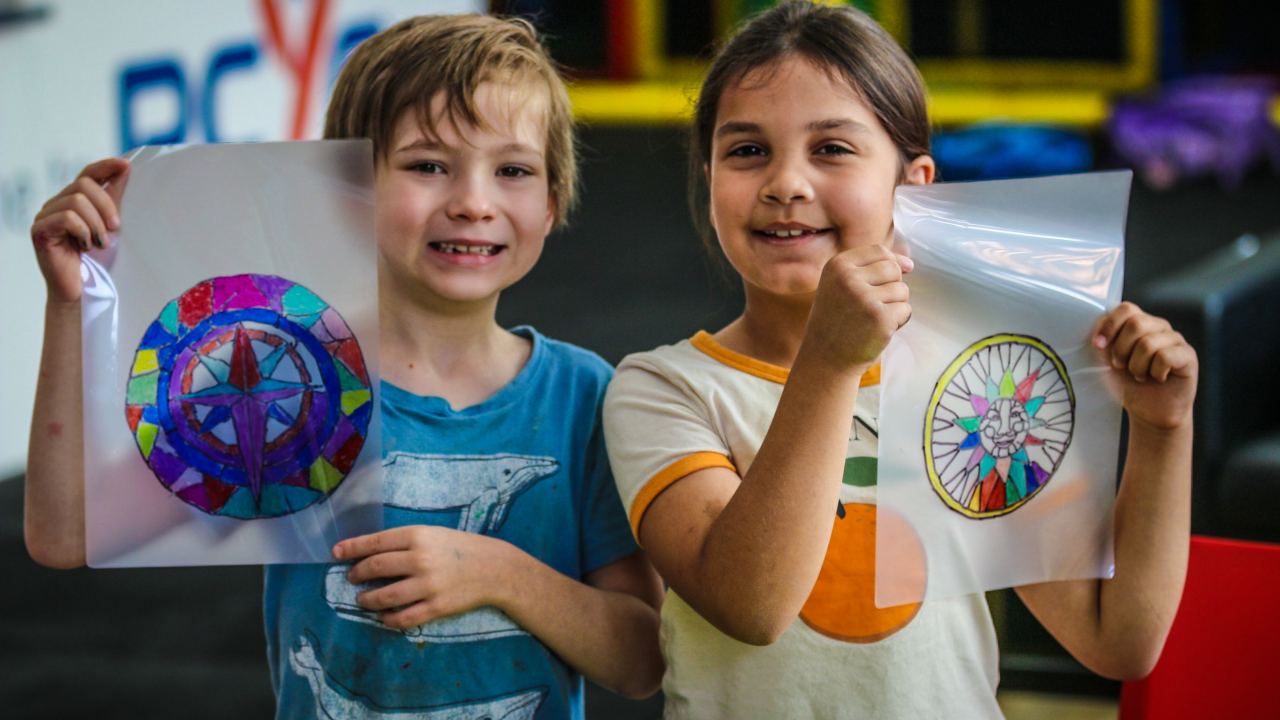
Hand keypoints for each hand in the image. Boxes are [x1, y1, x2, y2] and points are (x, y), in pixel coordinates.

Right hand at [30, 158, 130, 303]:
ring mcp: (44, 216)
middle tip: (115, 229)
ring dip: (96, 224)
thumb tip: (125, 168)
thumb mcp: (109, 225)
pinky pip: (66, 218)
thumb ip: (114, 199)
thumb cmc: (95, 260)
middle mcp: (56, 204)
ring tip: (100, 243)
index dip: (105, 167)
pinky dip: (83, 231)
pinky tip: (85, 246)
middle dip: (106, 206)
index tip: (125, 165)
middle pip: (83, 185)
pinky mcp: (39, 231)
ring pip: (76, 202)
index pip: (87, 174)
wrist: (79, 290)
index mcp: (73, 200)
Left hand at [333, 525, 515, 629]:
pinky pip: (404, 618)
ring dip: (368, 600)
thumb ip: (404, 542)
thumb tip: (370, 552)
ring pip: (385, 597)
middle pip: (376, 568)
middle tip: (352, 578)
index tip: (336, 553)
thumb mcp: (432, 534)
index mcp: (418, 536)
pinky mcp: (437, 607)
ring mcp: (428, 585)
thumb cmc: (459, 548)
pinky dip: (388, 619)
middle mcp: (420, 559)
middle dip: (357, 574)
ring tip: (363, 600)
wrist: (493, 567)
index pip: (376, 542)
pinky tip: (383, 617)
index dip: (352, 548)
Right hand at [805, 244, 912, 371]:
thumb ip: (871, 269)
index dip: (890, 264)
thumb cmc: (837, 321)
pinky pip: (906, 310)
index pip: (879, 251)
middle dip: (892, 286)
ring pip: (902, 290)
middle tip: (873, 305)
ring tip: (874, 319)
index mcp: (837, 266)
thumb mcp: (842, 286)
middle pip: (893, 269)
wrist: (825, 359)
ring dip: (895, 305)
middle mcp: (848, 279)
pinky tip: (879, 330)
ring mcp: (864, 299)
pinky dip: (898, 321)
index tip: (884, 282)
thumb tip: (909, 263)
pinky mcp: (880, 319)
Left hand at [1093, 302, 1197, 431]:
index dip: (1110, 325)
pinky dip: (1155, 372)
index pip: (1126, 309)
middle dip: (1121, 349)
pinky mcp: (1188, 356)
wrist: (1149, 411)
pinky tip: (1158, 378)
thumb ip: (1103, 343)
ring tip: (1140, 375)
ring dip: (1137, 366)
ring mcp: (1175, 340)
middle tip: (1121, 366)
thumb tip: (1099, 327)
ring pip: (1149, 343)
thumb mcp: (1107, 362)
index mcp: (1139, 324)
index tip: (1098, 345)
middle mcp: (1159, 327)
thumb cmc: (1128, 384)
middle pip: (1136, 323)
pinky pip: (1166, 356)